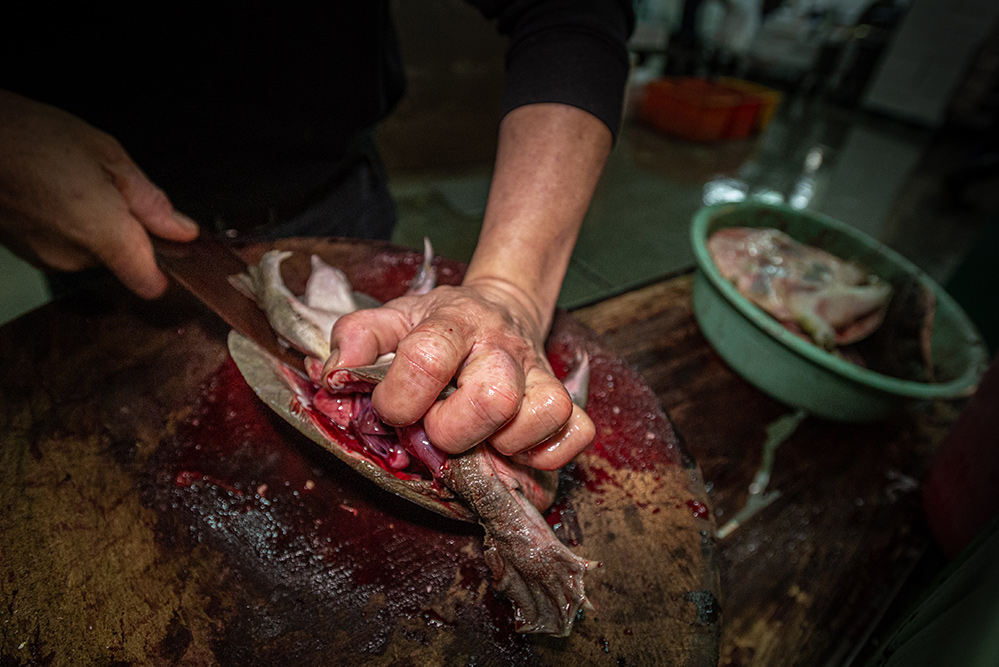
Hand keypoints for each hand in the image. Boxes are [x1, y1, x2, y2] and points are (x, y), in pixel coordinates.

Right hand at [0, 90, 198, 297]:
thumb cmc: (26, 135)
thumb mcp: (106, 153)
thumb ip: (150, 200)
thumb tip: (182, 229)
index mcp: (103, 234)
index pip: (150, 283)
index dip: (167, 267)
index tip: (171, 244)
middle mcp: (74, 257)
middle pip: (123, 259)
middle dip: (126, 227)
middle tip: (110, 186)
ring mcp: (45, 258)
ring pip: (92, 250)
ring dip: (93, 222)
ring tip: (71, 181)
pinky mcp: (24, 252)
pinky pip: (62, 244)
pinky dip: (64, 222)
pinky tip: (50, 190)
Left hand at [326, 278, 594, 469]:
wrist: (496, 309)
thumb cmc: (435, 327)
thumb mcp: (391, 319)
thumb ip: (357, 339)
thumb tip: (334, 375)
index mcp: (453, 322)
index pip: (426, 359)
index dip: (400, 397)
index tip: (391, 407)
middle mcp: (502, 346)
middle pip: (494, 398)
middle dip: (454, 431)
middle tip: (439, 430)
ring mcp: (539, 374)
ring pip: (545, 412)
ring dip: (506, 442)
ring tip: (481, 438)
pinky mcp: (565, 400)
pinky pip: (577, 432)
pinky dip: (548, 452)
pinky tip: (515, 448)